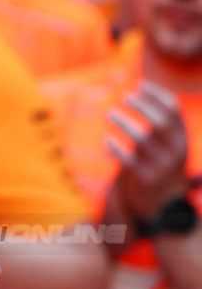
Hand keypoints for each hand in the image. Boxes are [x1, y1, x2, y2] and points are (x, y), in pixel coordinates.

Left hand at [108, 81, 191, 222]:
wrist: (163, 203)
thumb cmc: (160, 166)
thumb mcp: (167, 145)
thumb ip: (159, 124)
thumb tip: (142, 91)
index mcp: (182, 138)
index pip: (174, 110)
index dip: (157, 95)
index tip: (140, 85)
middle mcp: (176, 151)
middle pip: (161, 121)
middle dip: (143, 106)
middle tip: (125, 96)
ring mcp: (162, 166)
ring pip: (143, 139)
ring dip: (125, 123)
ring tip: (109, 114)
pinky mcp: (146, 179)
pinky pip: (129, 160)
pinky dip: (116, 148)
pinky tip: (106, 140)